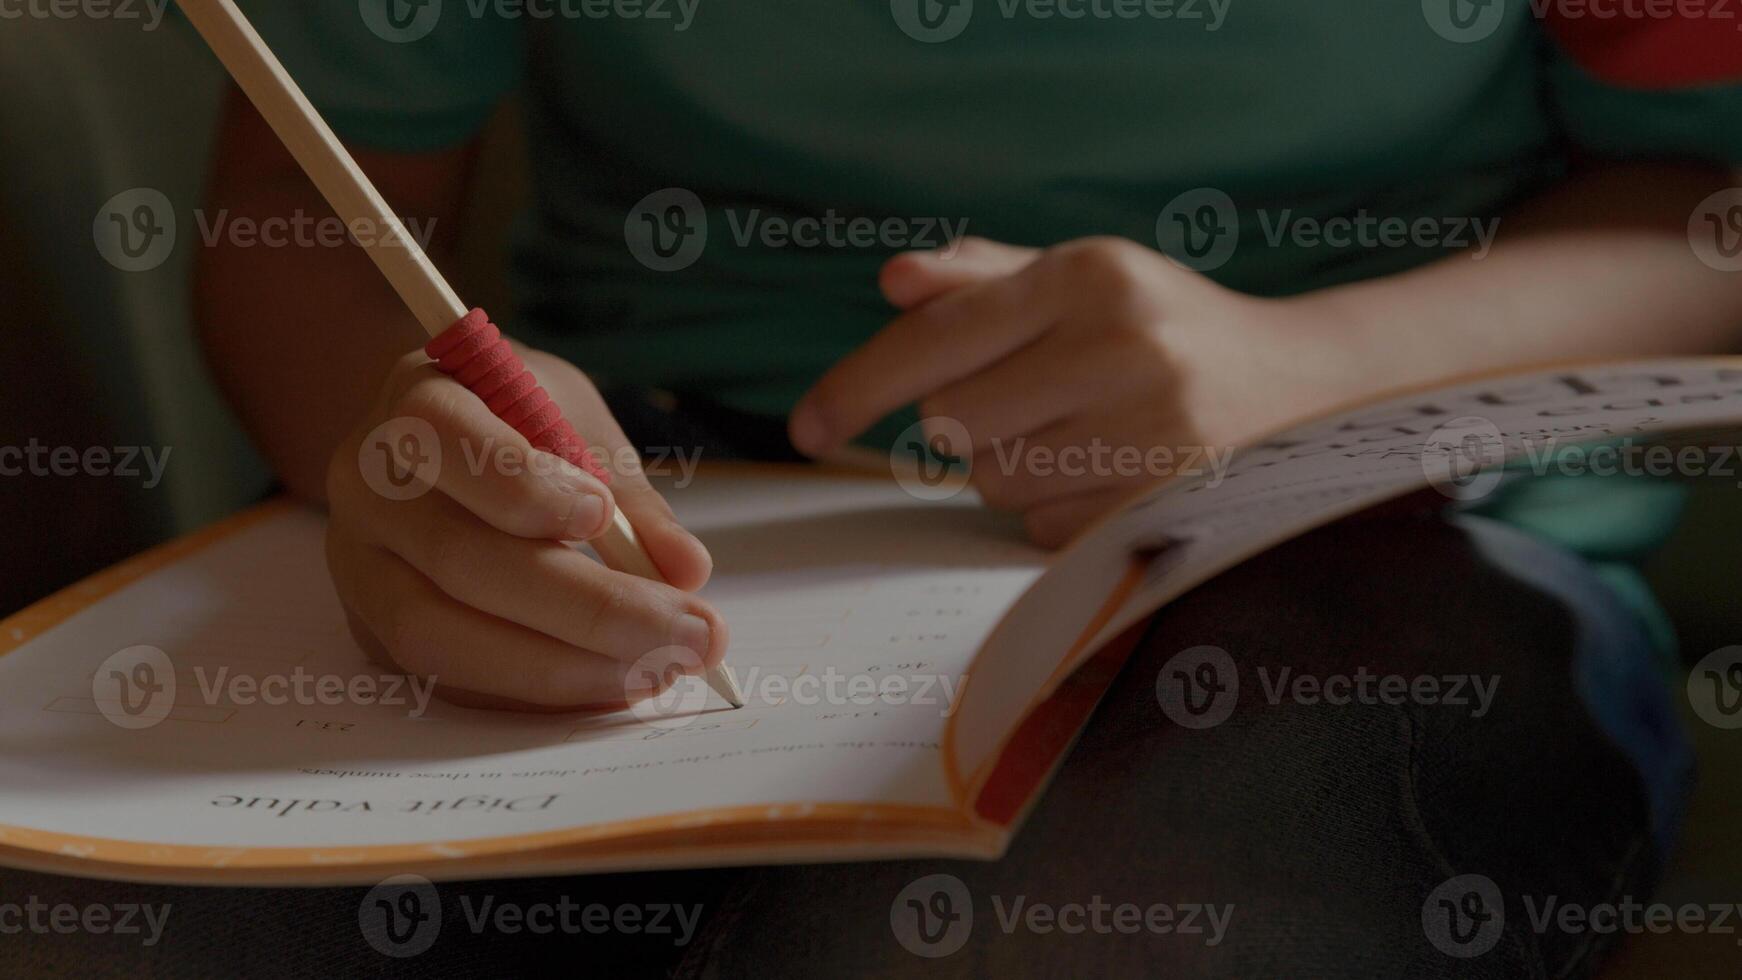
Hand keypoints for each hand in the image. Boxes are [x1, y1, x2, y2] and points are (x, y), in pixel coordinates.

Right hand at [325, 348, 725, 710]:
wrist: (441, 440)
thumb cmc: (519, 420)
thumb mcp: (578, 422)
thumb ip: (628, 493)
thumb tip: (686, 570)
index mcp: (416, 400)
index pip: (443, 438)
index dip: (519, 483)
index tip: (600, 515)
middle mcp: (368, 485)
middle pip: (458, 558)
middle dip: (586, 607)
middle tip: (687, 633)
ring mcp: (356, 563)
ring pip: (439, 633)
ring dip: (560, 666)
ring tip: (658, 669)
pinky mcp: (371, 627)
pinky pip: (445, 677)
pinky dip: (532, 692)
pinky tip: (609, 685)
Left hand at [790, 236, 1362, 546]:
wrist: (1304, 388)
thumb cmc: (1167, 327)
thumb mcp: (1082, 279)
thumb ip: (982, 279)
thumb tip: (893, 283)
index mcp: (1090, 276)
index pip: (937, 339)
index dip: (858, 387)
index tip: (808, 425)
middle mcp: (1123, 347)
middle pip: (951, 422)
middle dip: (963, 423)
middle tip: (1026, 402)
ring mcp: (1151, 432)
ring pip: (993, 482)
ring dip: (1008, 468)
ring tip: (1079, 433)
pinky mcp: (1165, 505)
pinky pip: (1042, 529)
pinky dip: (1053, 511)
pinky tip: (1108, 473)